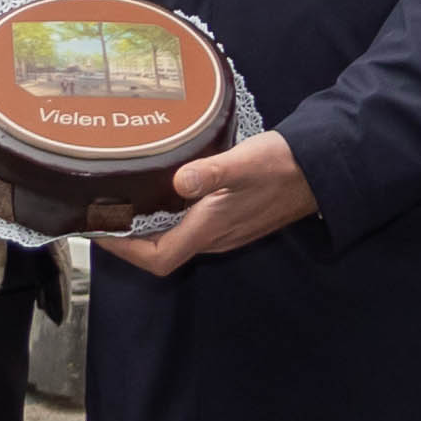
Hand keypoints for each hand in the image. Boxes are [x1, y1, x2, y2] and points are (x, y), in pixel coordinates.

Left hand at [102, 130, 317, 273]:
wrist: (322, 170)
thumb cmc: (283, 165)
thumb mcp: (245, 162)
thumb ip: (212, 172)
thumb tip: (178, 181)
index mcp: (210, 229)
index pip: (156, 258)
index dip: (123, 250)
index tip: (98, 231)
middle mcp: (215, 238)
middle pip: (161, 253)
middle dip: (128, 239)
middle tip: (102, 212)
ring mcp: (226, 232)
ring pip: (175, 240)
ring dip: (147, 229)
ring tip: (124, 203)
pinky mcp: (233, 221)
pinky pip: (191, 229)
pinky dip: (168, 219)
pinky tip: (163, 194)